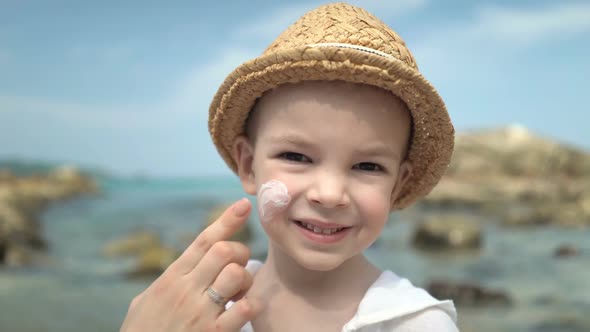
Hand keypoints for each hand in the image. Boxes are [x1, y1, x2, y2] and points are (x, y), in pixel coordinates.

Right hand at [120, 198, 258, 331]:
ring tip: (240, 292)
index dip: (226, 220)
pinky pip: (243, 310)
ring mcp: (199, 312)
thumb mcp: (144, 303)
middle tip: (239, 266)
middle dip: (239, 252)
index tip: (244, 206)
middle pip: (224, 251)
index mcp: (171, 278)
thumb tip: (180, 271)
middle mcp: (185, 290)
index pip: (203, 241)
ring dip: (246, 280)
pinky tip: (243, 311)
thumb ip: (166, 283)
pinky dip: (249, 306)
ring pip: (236, 275)